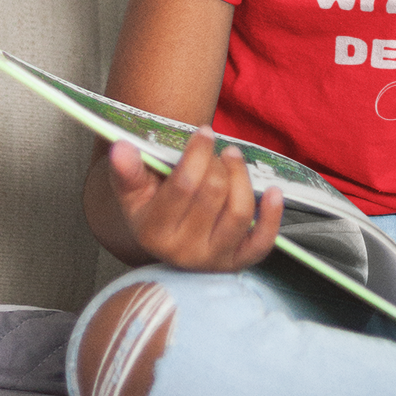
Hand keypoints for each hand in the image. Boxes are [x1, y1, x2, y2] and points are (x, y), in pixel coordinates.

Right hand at [103, 129, 282, 271]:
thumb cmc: (154, 209)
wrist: (170, 244)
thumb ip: (128, 171)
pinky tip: (274, 192)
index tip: (205, 132)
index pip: (184, 186)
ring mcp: (213, 259)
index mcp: (154, 232)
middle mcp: (183, 251)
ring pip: (238, 212)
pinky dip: (272, 216)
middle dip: (219, 162)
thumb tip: (121, 147)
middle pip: (213, 193)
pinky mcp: (238, 263)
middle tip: (218, 149)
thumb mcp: (134, 193)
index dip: (198, 154)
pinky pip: (262, 242)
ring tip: (234, 157)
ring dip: (241, 176)